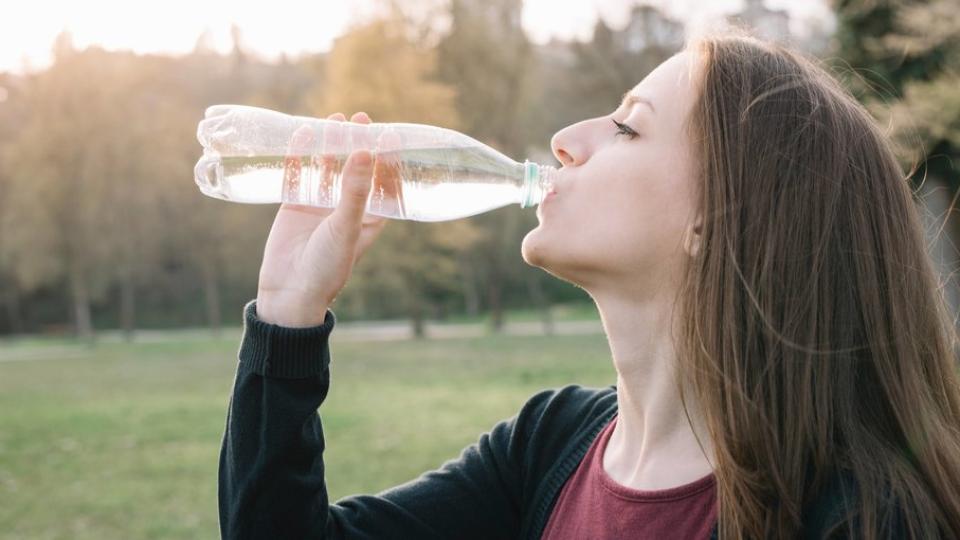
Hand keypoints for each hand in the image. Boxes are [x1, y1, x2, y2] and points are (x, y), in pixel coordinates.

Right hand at [256, 112, 389, 326]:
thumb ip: (354, 190)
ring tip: (335, 118)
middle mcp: (347, 209)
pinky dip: (300, 156)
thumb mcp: (345, 226)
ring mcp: (320, 206)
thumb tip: (365, 151)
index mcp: (370, 218)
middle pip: (355, 169)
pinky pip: (299, 175)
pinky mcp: (295, 206)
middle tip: (361, 117)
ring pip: (327, 168)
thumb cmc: (328, 266)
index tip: (389, 132)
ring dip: (331, 144)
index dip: (387, 158)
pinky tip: (302, 134)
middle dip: (358, 143)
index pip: (383, 182)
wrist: (290, 292)